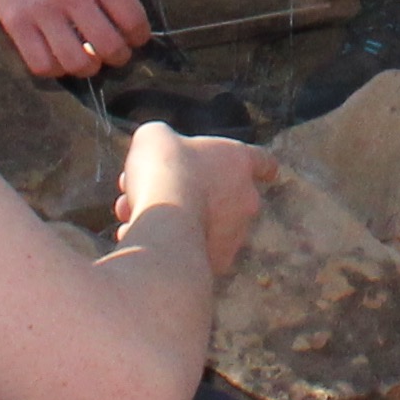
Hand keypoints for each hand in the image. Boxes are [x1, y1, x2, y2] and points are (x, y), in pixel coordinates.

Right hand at [0, 0, 157, 83]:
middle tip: (116, 53)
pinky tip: (59, 58)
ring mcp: (41, 9)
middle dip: (120, 56)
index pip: (133, 19)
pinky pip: (41, 64)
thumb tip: (127, 20)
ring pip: (76, 63)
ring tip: (89, 59)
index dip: (140, 36)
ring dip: (89, 68)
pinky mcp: (15, 22)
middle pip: (109, 47)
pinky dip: (56, 69)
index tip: (136, 38)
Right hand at [120, 124, 270, 282]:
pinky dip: (168, 243)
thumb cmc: (164, 168)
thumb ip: (162, 141)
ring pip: (200, 222)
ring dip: (171, 218)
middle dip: (183, 192)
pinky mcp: (218, 262)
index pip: (262, 161)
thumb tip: (157, 150)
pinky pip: (191, 249)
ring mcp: (235, 234)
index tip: (266, 171)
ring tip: (133, 214)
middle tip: (149, 191)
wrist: (165, 218)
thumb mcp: (154, 137)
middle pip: (219, 194)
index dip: (260, 164)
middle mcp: (245, 199)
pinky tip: (138, 235)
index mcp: (238, 163)